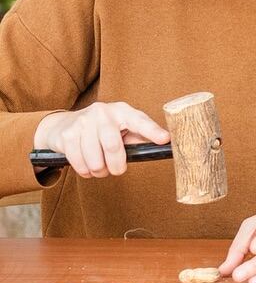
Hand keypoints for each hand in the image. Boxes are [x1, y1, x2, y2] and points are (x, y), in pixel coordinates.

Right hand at [32, 102, 169, 178]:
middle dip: (116, 166)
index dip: (152, 131)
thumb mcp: (122, 130)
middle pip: (113, 146)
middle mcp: (103, 112)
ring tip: (100, 168)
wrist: (63, 125)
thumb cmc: (102, 130)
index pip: (140, 121)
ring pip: (94, 159)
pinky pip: (79, 162)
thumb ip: (139, 138)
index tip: (165, 139)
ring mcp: (83, 121)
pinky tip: (87, 167)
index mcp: (122, 111)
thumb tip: (162, 147)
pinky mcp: (67, 134)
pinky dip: (85, 171)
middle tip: (116, 170)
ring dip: (99, 171)